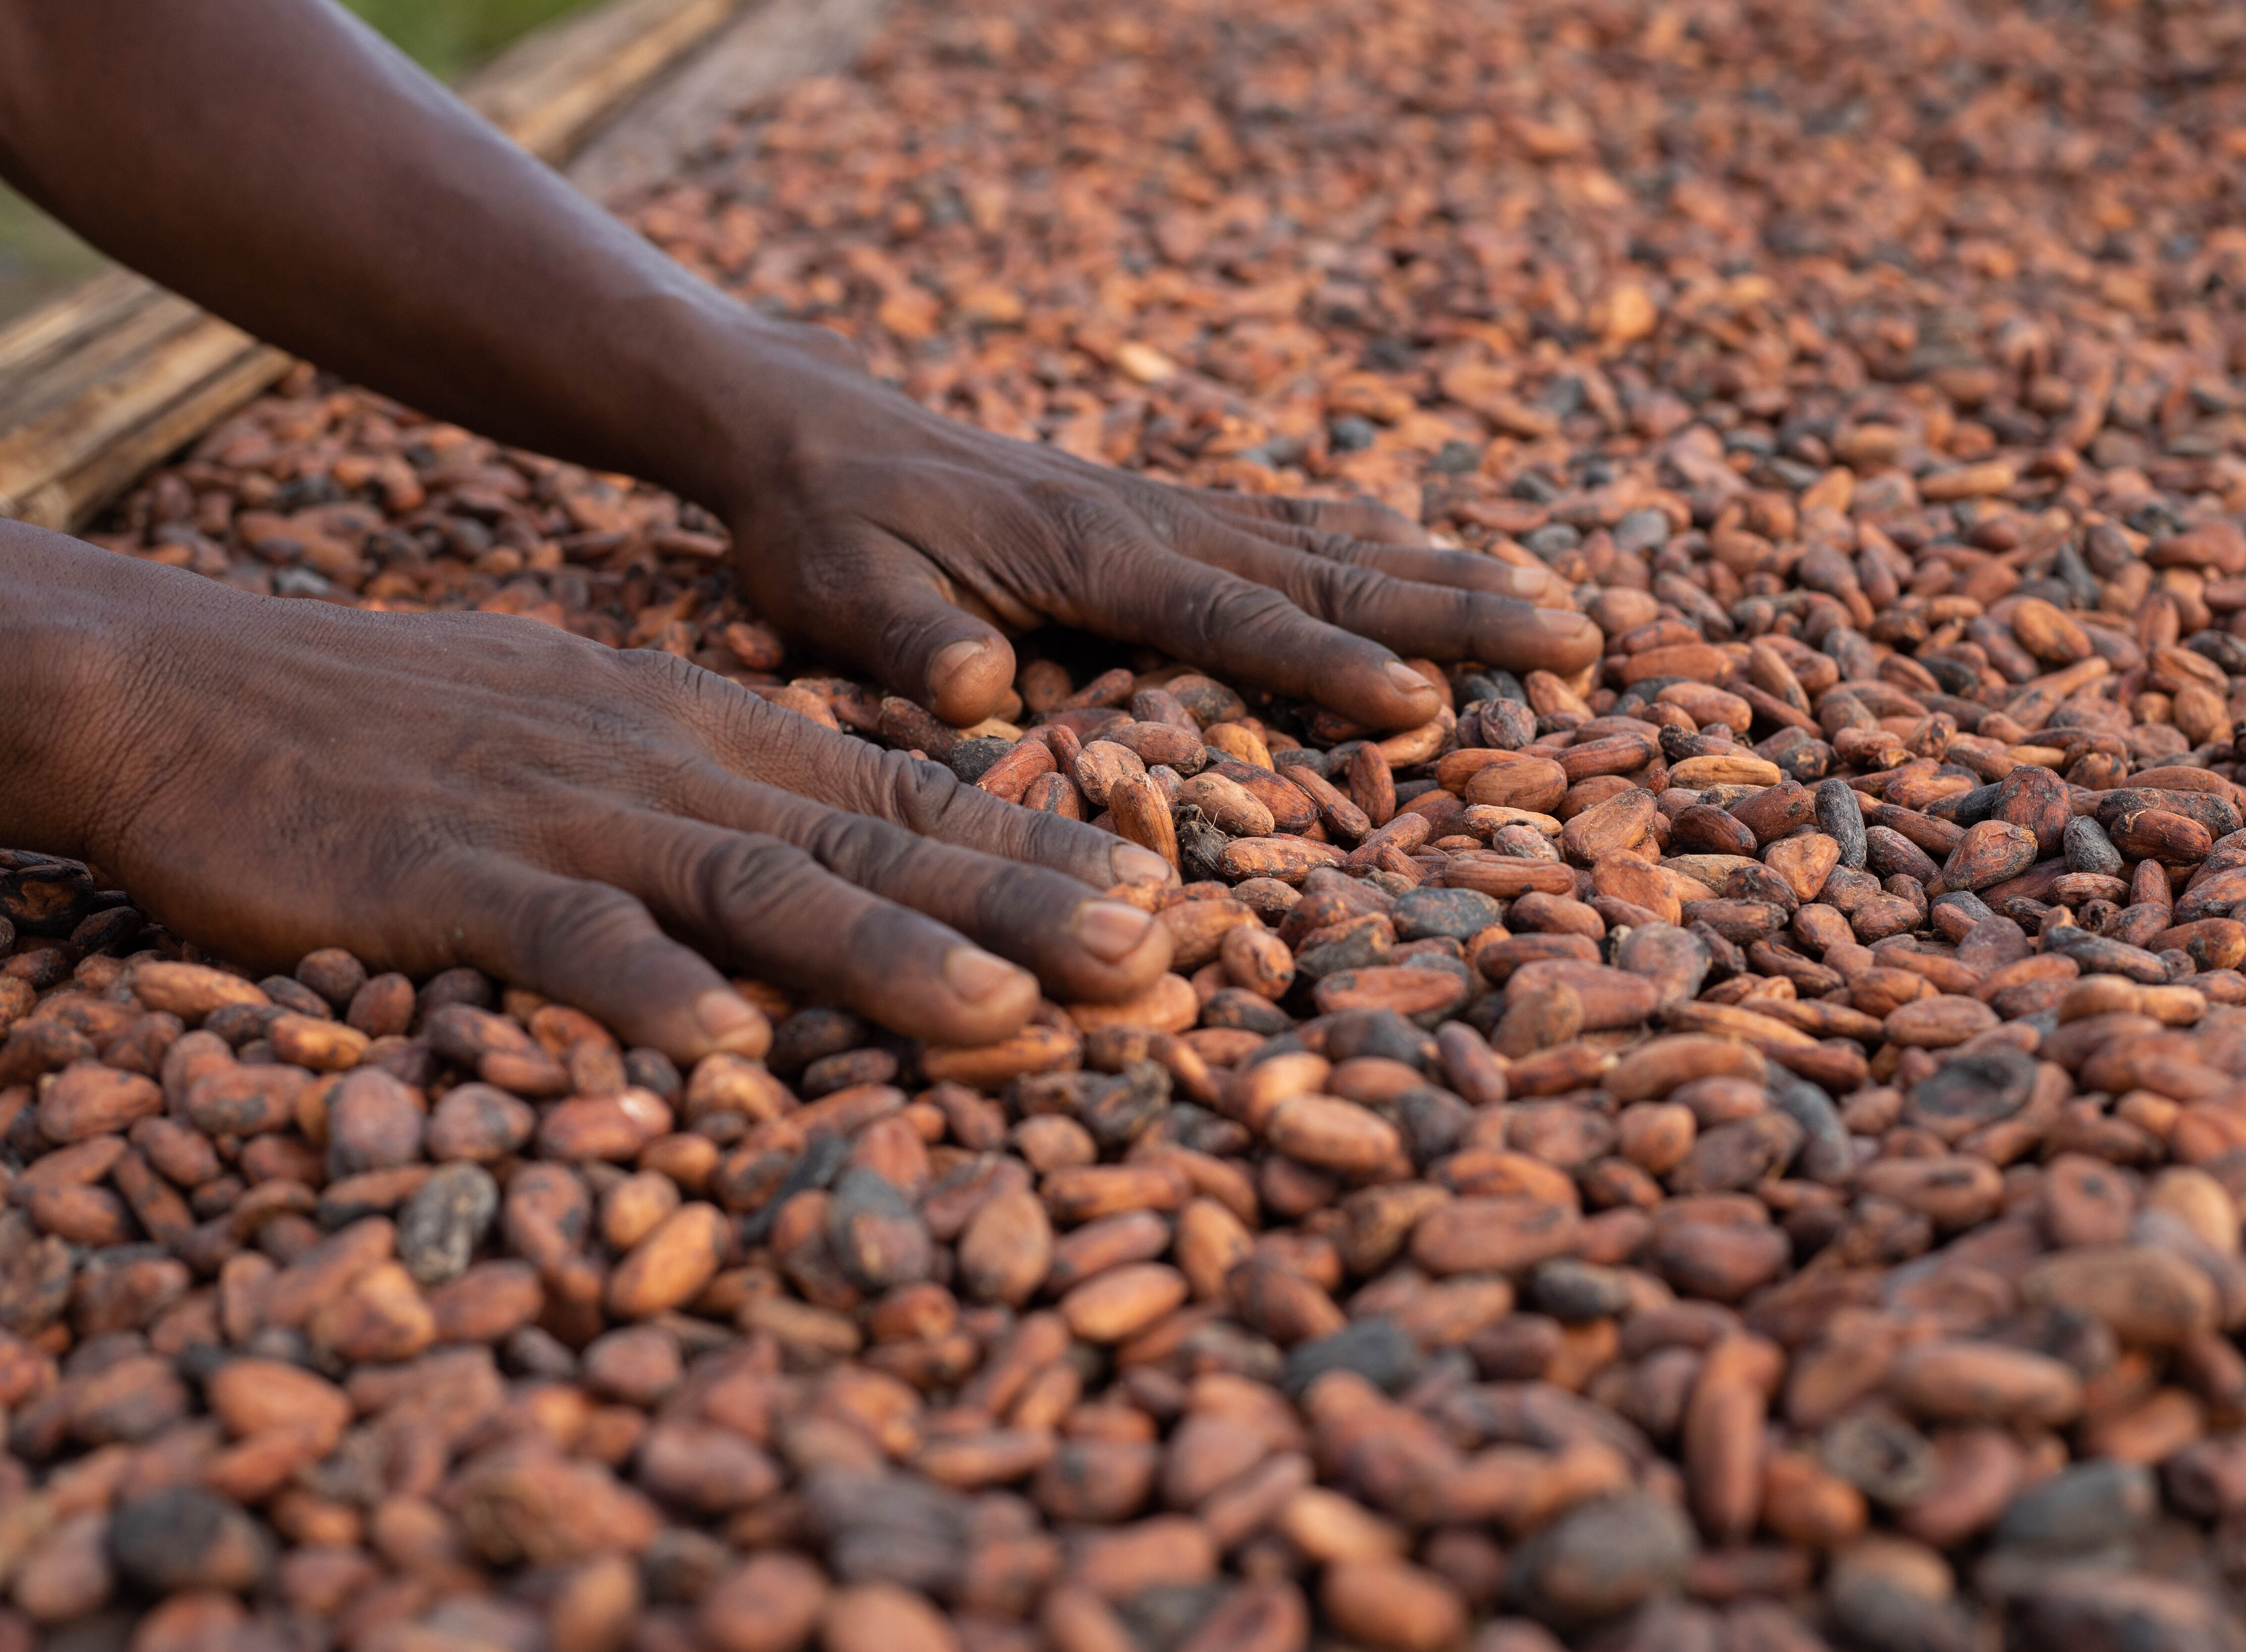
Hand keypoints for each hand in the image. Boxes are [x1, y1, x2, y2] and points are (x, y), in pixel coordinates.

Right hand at [8, 531, 1172, 1060]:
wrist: (202, 681)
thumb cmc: (424, 727)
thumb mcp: (606, 736)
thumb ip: (728, 800)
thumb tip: (863, 861)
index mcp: (711, 736)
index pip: (904, 791)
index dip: (1036, 845)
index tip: (1160, 896)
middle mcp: (666, 767)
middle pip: (871, 840)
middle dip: (1017, 904)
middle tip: (1149, 961)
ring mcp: (560, 818)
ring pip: (753, 887)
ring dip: (882, 953)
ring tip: (1002, 1012)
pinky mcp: (445, 875)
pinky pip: (560, 937)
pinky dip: (644, 988)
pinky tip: (723, 1047)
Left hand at [716, 333, 1606, 728]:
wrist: (816, 431)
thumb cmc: (825, 526)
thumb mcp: (835, 589)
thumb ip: (902, 643)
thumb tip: (970, 699)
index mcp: (1089, 555)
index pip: (1231, 615)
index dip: (1327, 665)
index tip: (1429, 703)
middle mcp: (1154, 521)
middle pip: (1329, 570)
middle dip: (1457, 611)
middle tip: (1579, 644)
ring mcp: (1171, 509)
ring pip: (1334, 542)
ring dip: (1448, 577)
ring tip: (1558, 608)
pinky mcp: (1166, 513)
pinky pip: (1298, 527)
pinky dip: (1381, 548)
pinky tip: (1440, 567)